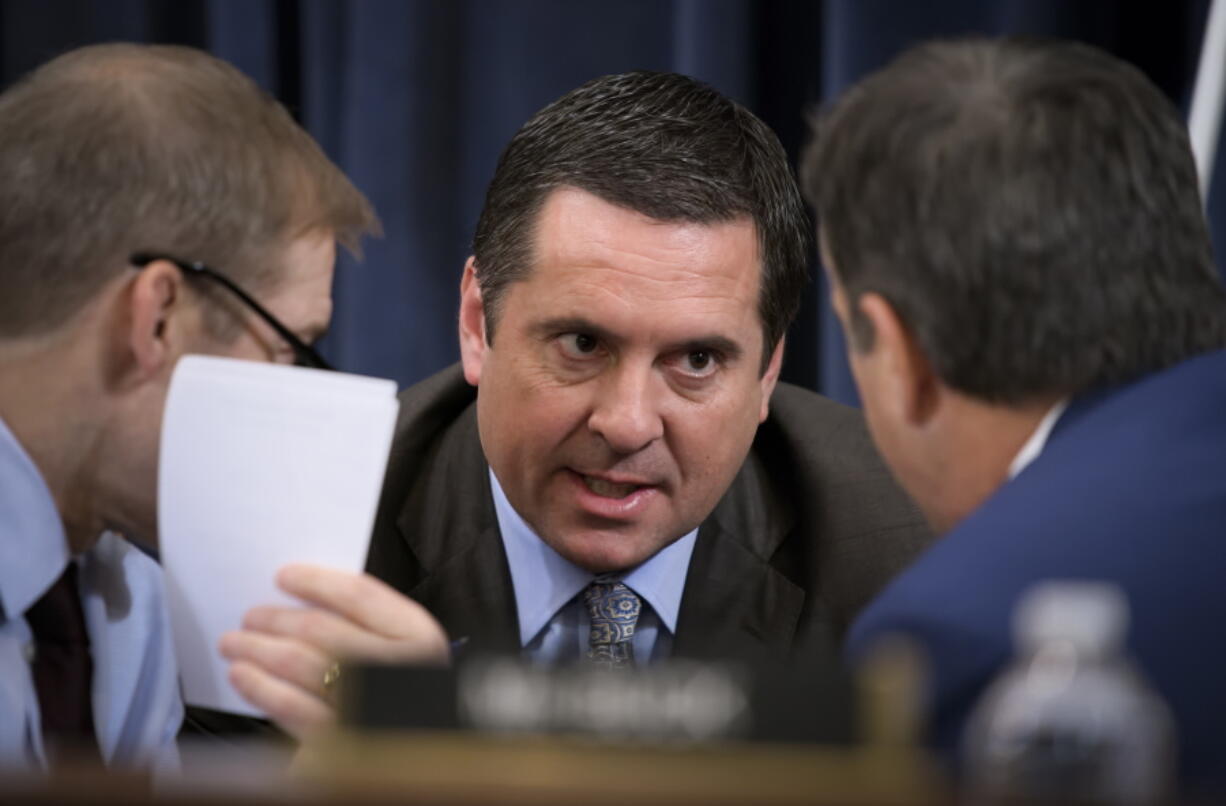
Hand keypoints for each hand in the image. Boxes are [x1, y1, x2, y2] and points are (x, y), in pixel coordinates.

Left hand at [218, 564, 448, 740]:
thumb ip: (368, 624)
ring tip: (235, 642)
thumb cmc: (400, 693)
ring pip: (301, 663)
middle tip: (250, 615)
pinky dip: (260, 687)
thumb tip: (302, 600)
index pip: (360, 595)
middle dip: (277, 618)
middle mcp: (397, 668)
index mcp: (419, 637)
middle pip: (322, 628)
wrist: (414, 754)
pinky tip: (243, 676)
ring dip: (258, 647)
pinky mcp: (341, 741)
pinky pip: (291, 707)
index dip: (316, 581)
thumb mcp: (404, 651)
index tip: (284, 577)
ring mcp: (369, 704)